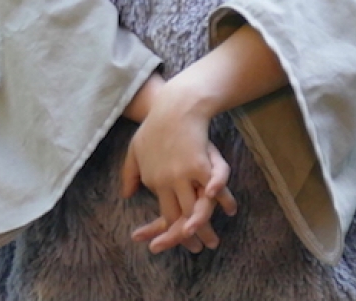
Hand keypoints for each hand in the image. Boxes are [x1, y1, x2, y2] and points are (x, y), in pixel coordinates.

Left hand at [120, 83, 237, 253]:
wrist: (172, 107)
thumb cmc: (153, 129)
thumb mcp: (135, 150)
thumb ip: (130, 174)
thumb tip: (126, 196)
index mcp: (152, 179)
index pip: (163, 213)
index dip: (170, 232)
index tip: (177, 242)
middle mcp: (167, 181)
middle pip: (179, 217)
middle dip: (189, 237)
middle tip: (200, 249)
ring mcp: (184, 173)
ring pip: (195, 209)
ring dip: (206, 226)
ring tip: (213, 240)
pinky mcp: (200, 164)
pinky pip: (213, 188)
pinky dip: (222, 199)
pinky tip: (229, 209)